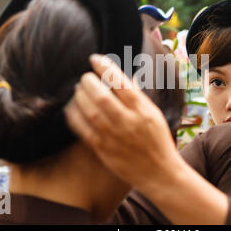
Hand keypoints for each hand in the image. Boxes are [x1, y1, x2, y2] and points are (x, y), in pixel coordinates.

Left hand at [64, 54, 228, 223]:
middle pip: (101, 96)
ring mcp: (114, 137)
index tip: (95, 58)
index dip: (104, 67)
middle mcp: (128, 122)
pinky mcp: (103, 149)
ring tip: (78, 90)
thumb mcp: (153, 113)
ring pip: (89, 111)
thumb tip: (121, 76)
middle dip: (88, 81)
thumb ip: (137, 96)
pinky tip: (71, 107)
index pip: (120, 82)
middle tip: (85, 77)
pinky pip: (83, 129)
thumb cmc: (157, 140)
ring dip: (79, 96)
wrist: (159, 172)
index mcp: (142, 110)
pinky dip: (74, 115)